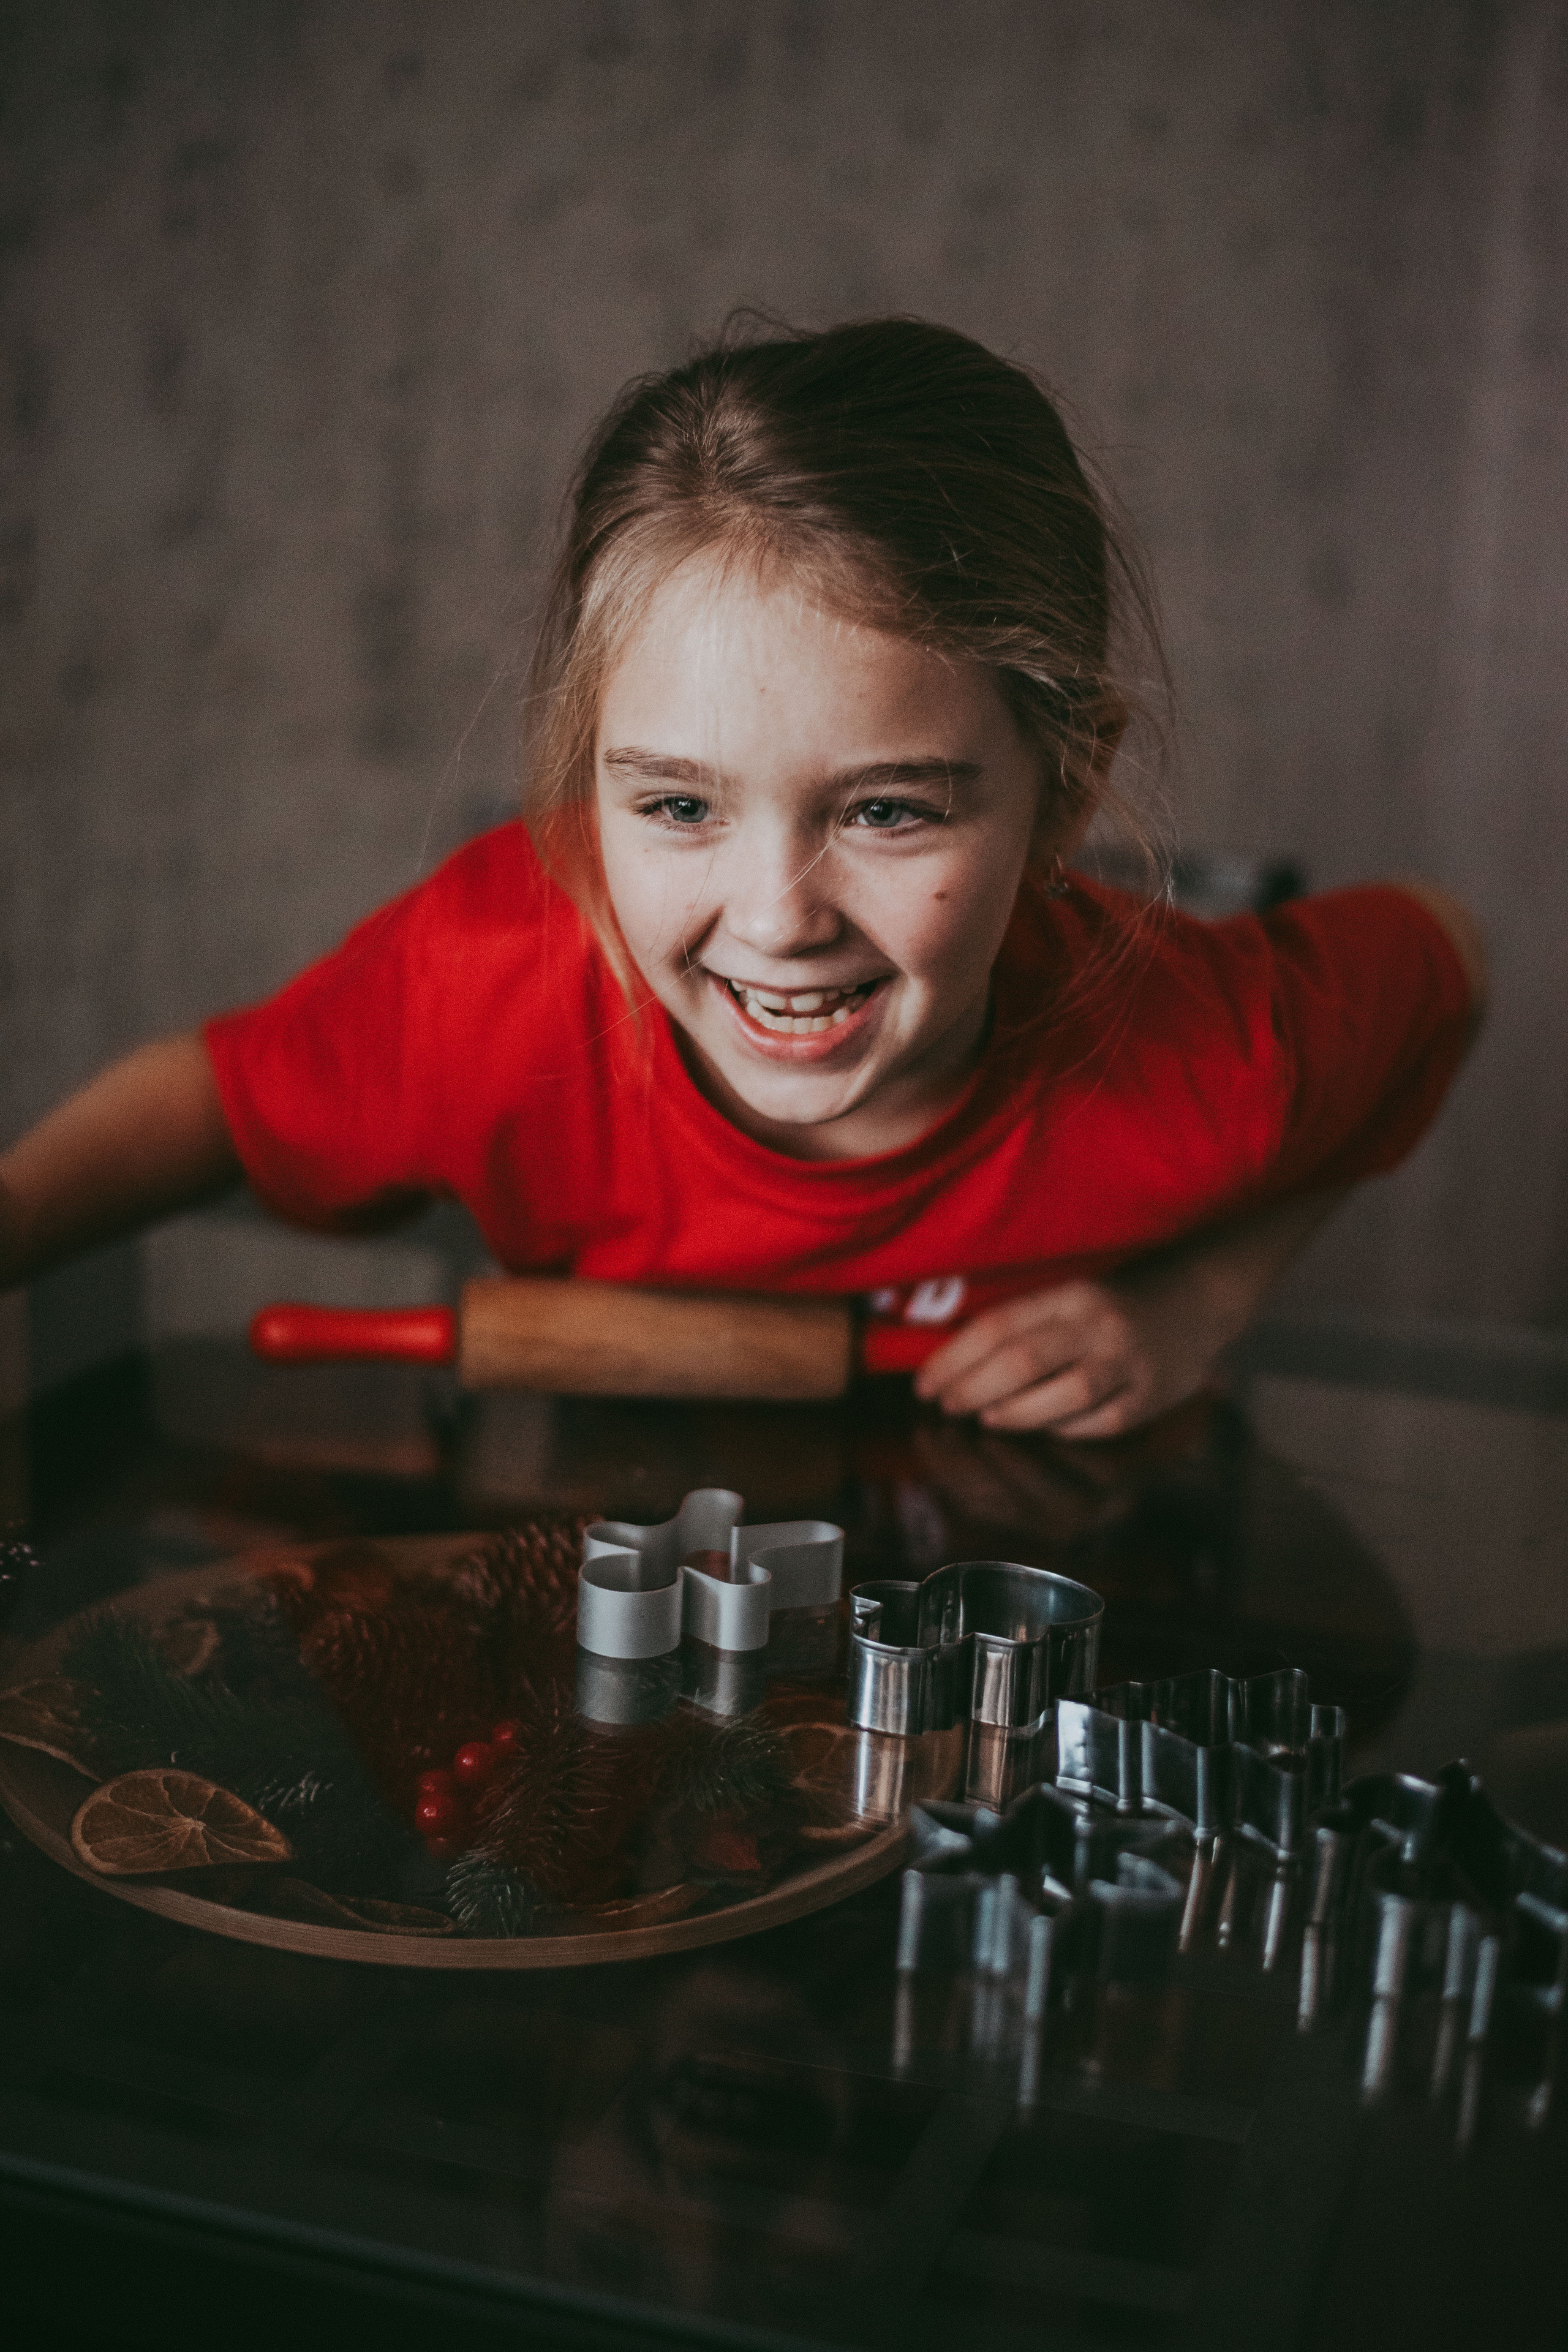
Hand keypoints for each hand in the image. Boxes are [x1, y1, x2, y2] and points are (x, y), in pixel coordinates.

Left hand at [913, 1266, 1234, 1437]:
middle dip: (973, 1388)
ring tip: (987, 1418)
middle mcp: (1097, 1324)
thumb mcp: (1068, 1297)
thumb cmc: (1113, 1305)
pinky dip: (1065, 1428)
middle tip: (946, 1406)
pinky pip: (1101, 1422)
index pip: (998, 1325)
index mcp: (1068, 1294)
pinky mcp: (1151, 1395)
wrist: (1196, 1299)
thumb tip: (955, 1368)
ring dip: (1017, 1412)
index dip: (954, 1358)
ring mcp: (1128, 1361)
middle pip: (1024, 1360)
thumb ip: (1022, 1326)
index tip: (925, 1384)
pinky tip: (1043, 1426)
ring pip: (1065, 1394)